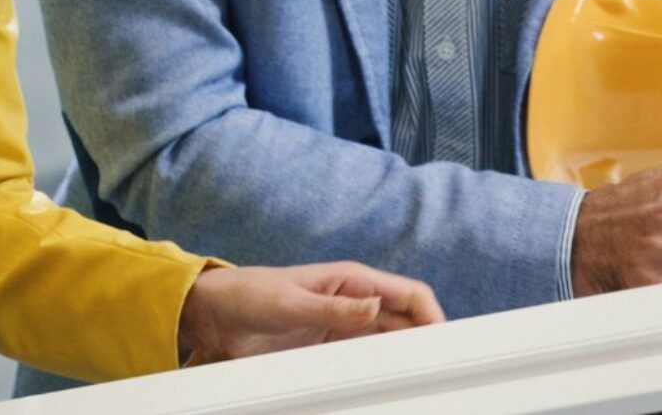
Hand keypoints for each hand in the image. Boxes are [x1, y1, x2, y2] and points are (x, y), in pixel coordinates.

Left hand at [177, 262, 443, 362]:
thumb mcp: (290, 303)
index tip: (446, 340)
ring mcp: (344, 326)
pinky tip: (383, 383)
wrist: (214, 316)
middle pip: (406, 321)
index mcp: (353, 280)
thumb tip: (374, 308)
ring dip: (403, 358)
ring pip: (389, 343)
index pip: (409, 294)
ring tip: (416, 378)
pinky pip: (363, 359)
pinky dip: (377, 370)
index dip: (433, 314)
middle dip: (425, 340)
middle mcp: (355, 302)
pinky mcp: (329, 348)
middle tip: (439, 366)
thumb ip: (333, 308)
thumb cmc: (249, 294)